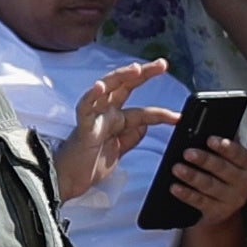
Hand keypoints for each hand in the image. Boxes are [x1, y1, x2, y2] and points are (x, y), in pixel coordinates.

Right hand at [51, 60, 173, 207]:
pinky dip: (92, 96)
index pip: (143, 111)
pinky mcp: (82, 126)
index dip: (162, 113)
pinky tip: (101, 87)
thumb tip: (147, 125)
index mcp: (116, 120)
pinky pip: (85, 107)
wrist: (67, 182)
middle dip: (143, 74)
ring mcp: (94, 117)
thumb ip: (132, 137)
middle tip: (162, 64)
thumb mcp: (118, 151)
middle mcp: (106, 114)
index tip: (180, 116)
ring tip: (136, 69)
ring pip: (107, 89)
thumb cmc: (88, 166)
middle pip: (126, 87)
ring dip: (121, 77)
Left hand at [157, 127, 246, 223]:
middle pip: (223, 169)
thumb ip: (222, 146)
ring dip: (192, 176)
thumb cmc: (224, 175)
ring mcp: (233, 200)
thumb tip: (204, 129)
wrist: (223, 207)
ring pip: (210, 185)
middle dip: (204, 160)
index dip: (225, 147)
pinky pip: (200, 202)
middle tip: (187, 153)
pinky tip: (176, 188)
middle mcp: (245, 183)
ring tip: (177, 168)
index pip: (239, 154)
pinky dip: (187, 194)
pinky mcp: (218, 212)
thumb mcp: (230, 159)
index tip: (210, 140)